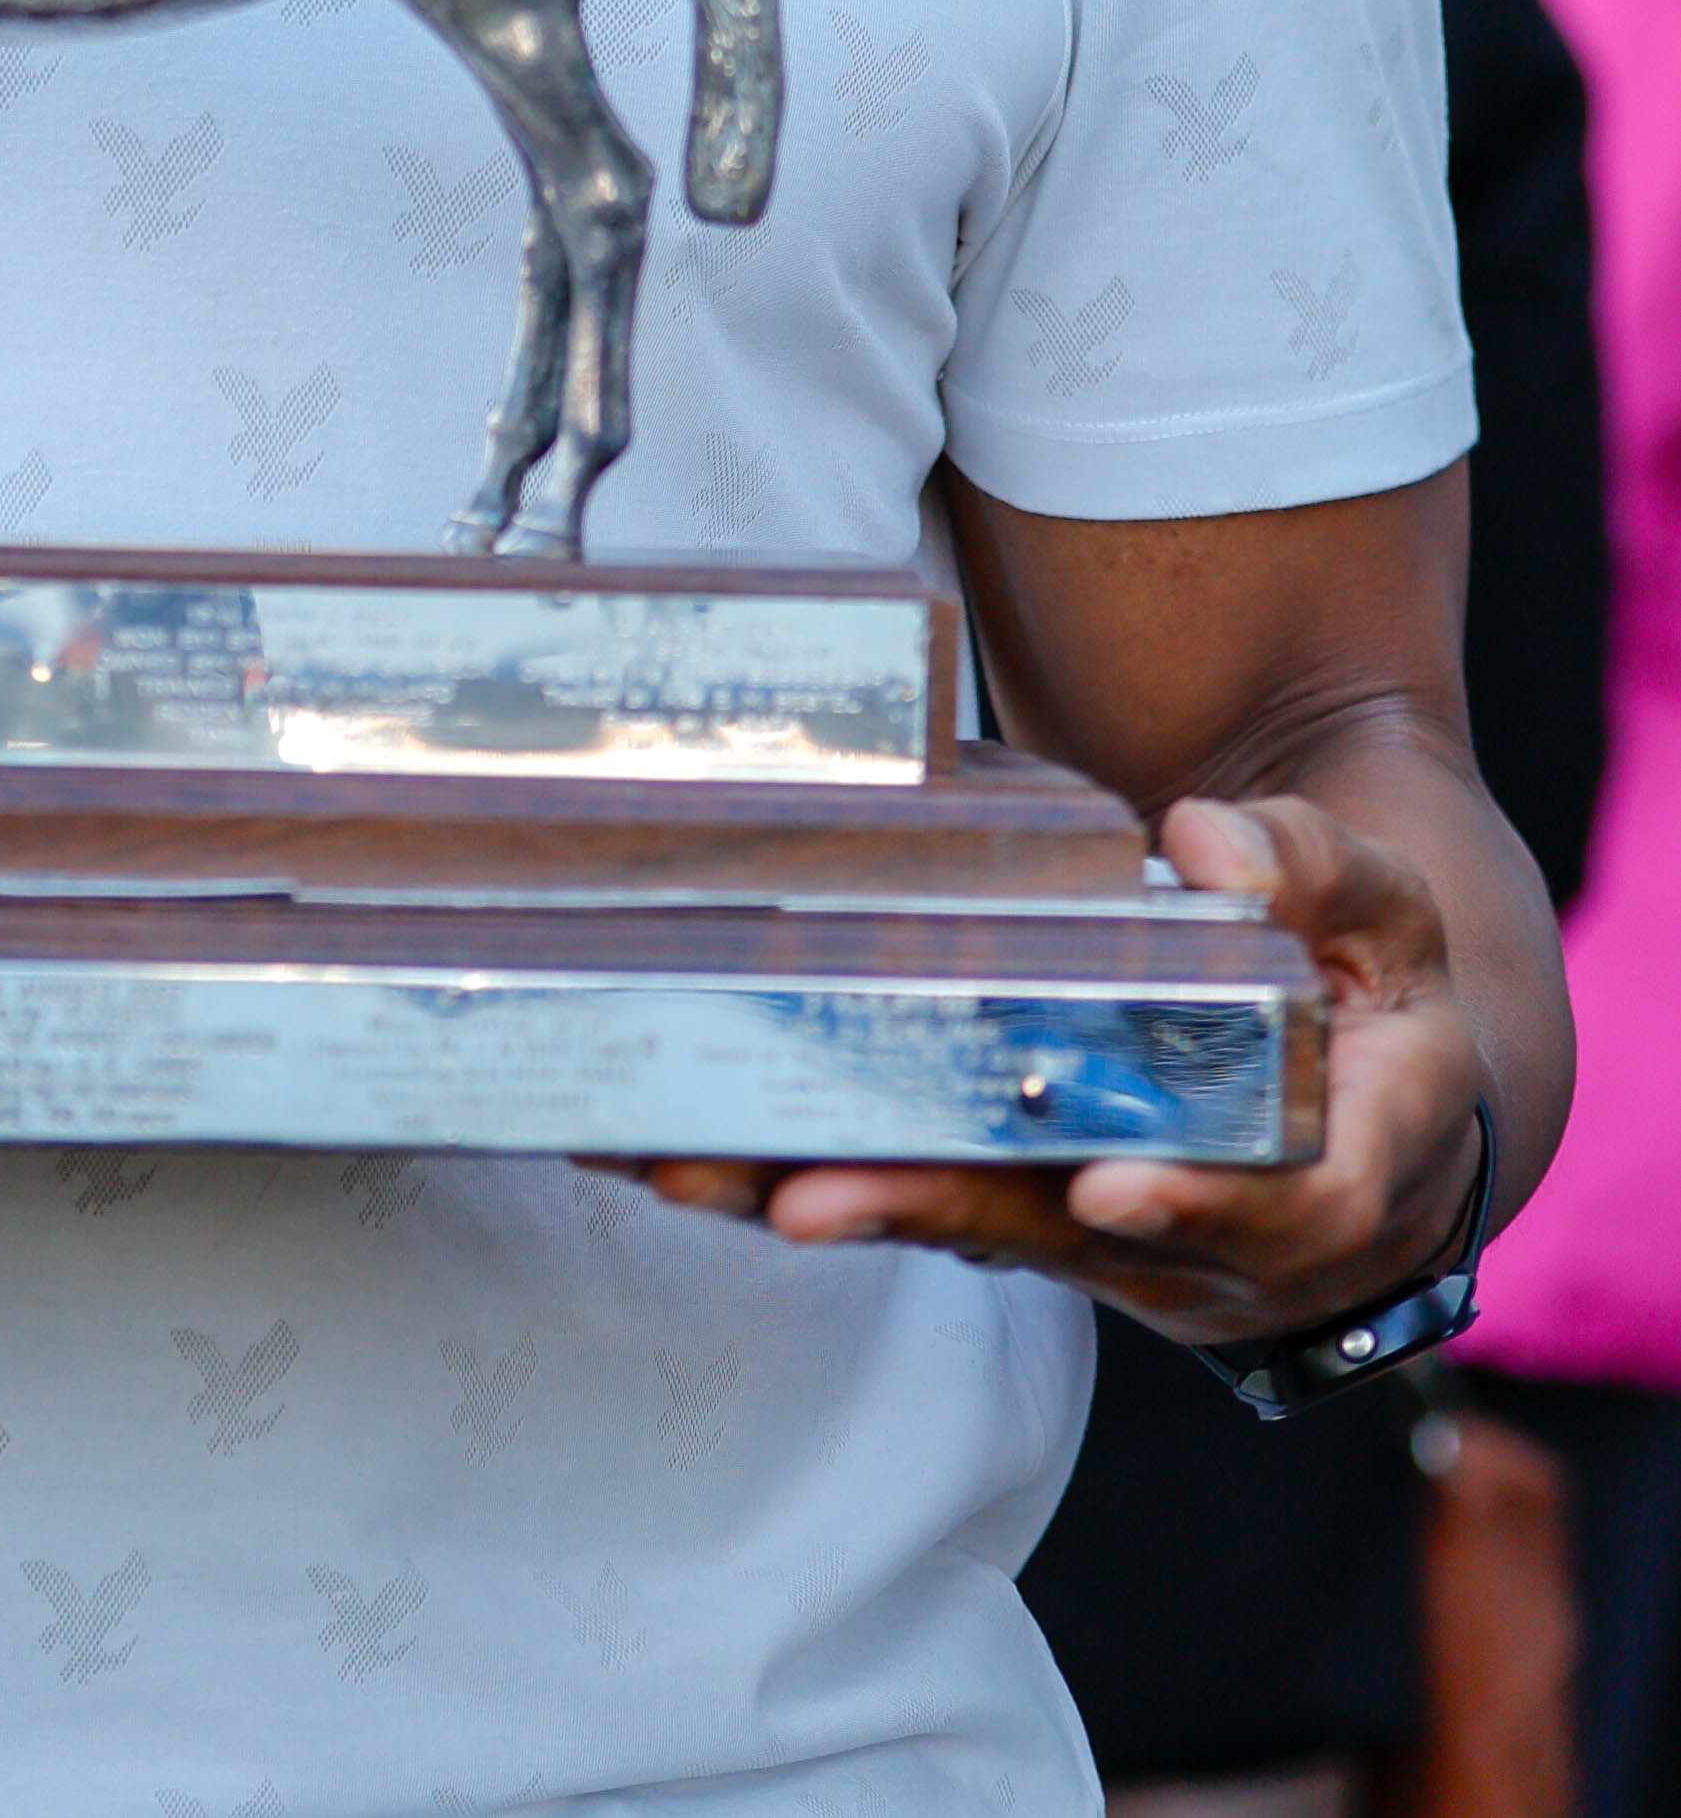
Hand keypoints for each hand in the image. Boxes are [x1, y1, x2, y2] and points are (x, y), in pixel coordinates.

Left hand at [622, 795, 1492, 1339]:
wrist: (1373, 1109)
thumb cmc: (1379, 1001)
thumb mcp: (1392, 920)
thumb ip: (1317, 870)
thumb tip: (1206, 843)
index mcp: (1336, 1170)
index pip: (1274, 1207)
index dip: (1192, 1204)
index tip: (1108, 1190)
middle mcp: (1211, 1236)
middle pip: (1064, 1239)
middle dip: (931, 1212)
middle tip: (808, 1197)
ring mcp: (1111, 1245)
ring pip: (968, 1232)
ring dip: (834, 1207)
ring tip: (700, 1173)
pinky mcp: (1034, 1222)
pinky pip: (927, 1209)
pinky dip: (817, 1187)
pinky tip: (696, 1155)